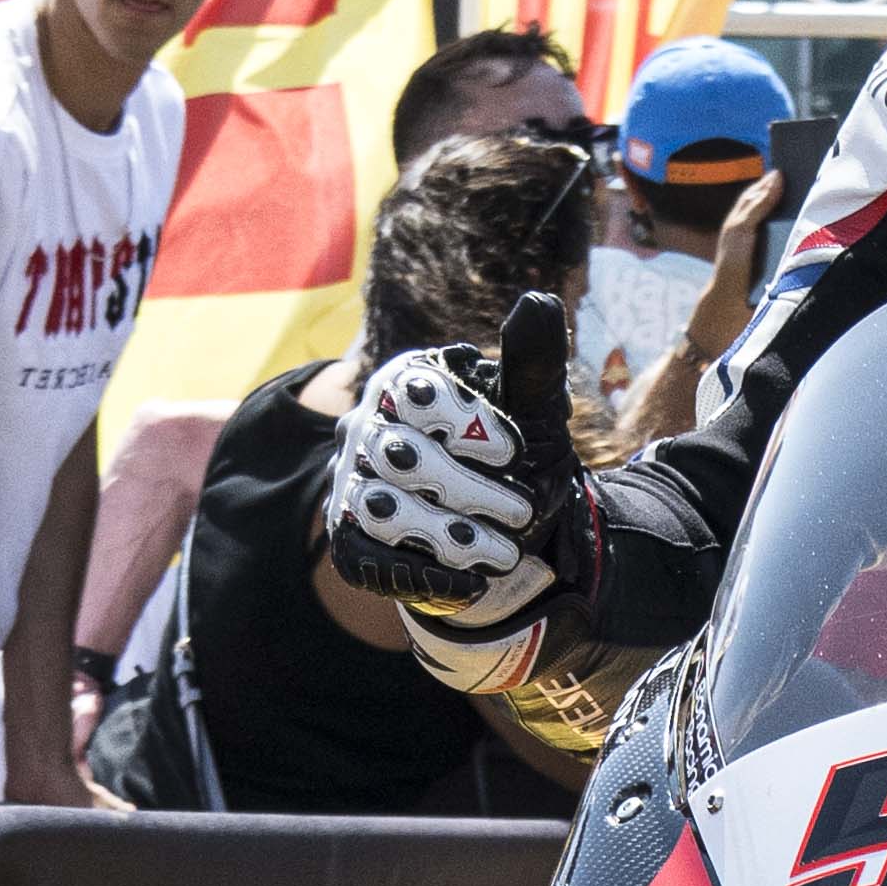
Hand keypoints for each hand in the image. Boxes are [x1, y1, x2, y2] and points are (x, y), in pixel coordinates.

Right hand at [321, 338, 579, 685]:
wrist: (502, 533)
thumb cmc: (516, 462)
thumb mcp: (536, 413)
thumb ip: (535, 363)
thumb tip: (537, 302)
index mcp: (407, 383)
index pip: (415, 391)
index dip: (464, 422)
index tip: (514, 453)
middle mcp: (367, 427)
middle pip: (399, 454)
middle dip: (466, 487)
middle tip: (522, 512)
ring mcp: (351, 484)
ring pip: (383, 508)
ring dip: (446, 534)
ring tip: (503, 554)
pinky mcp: (349, 539)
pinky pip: (368, 558)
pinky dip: (421, 573)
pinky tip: (470, 583)